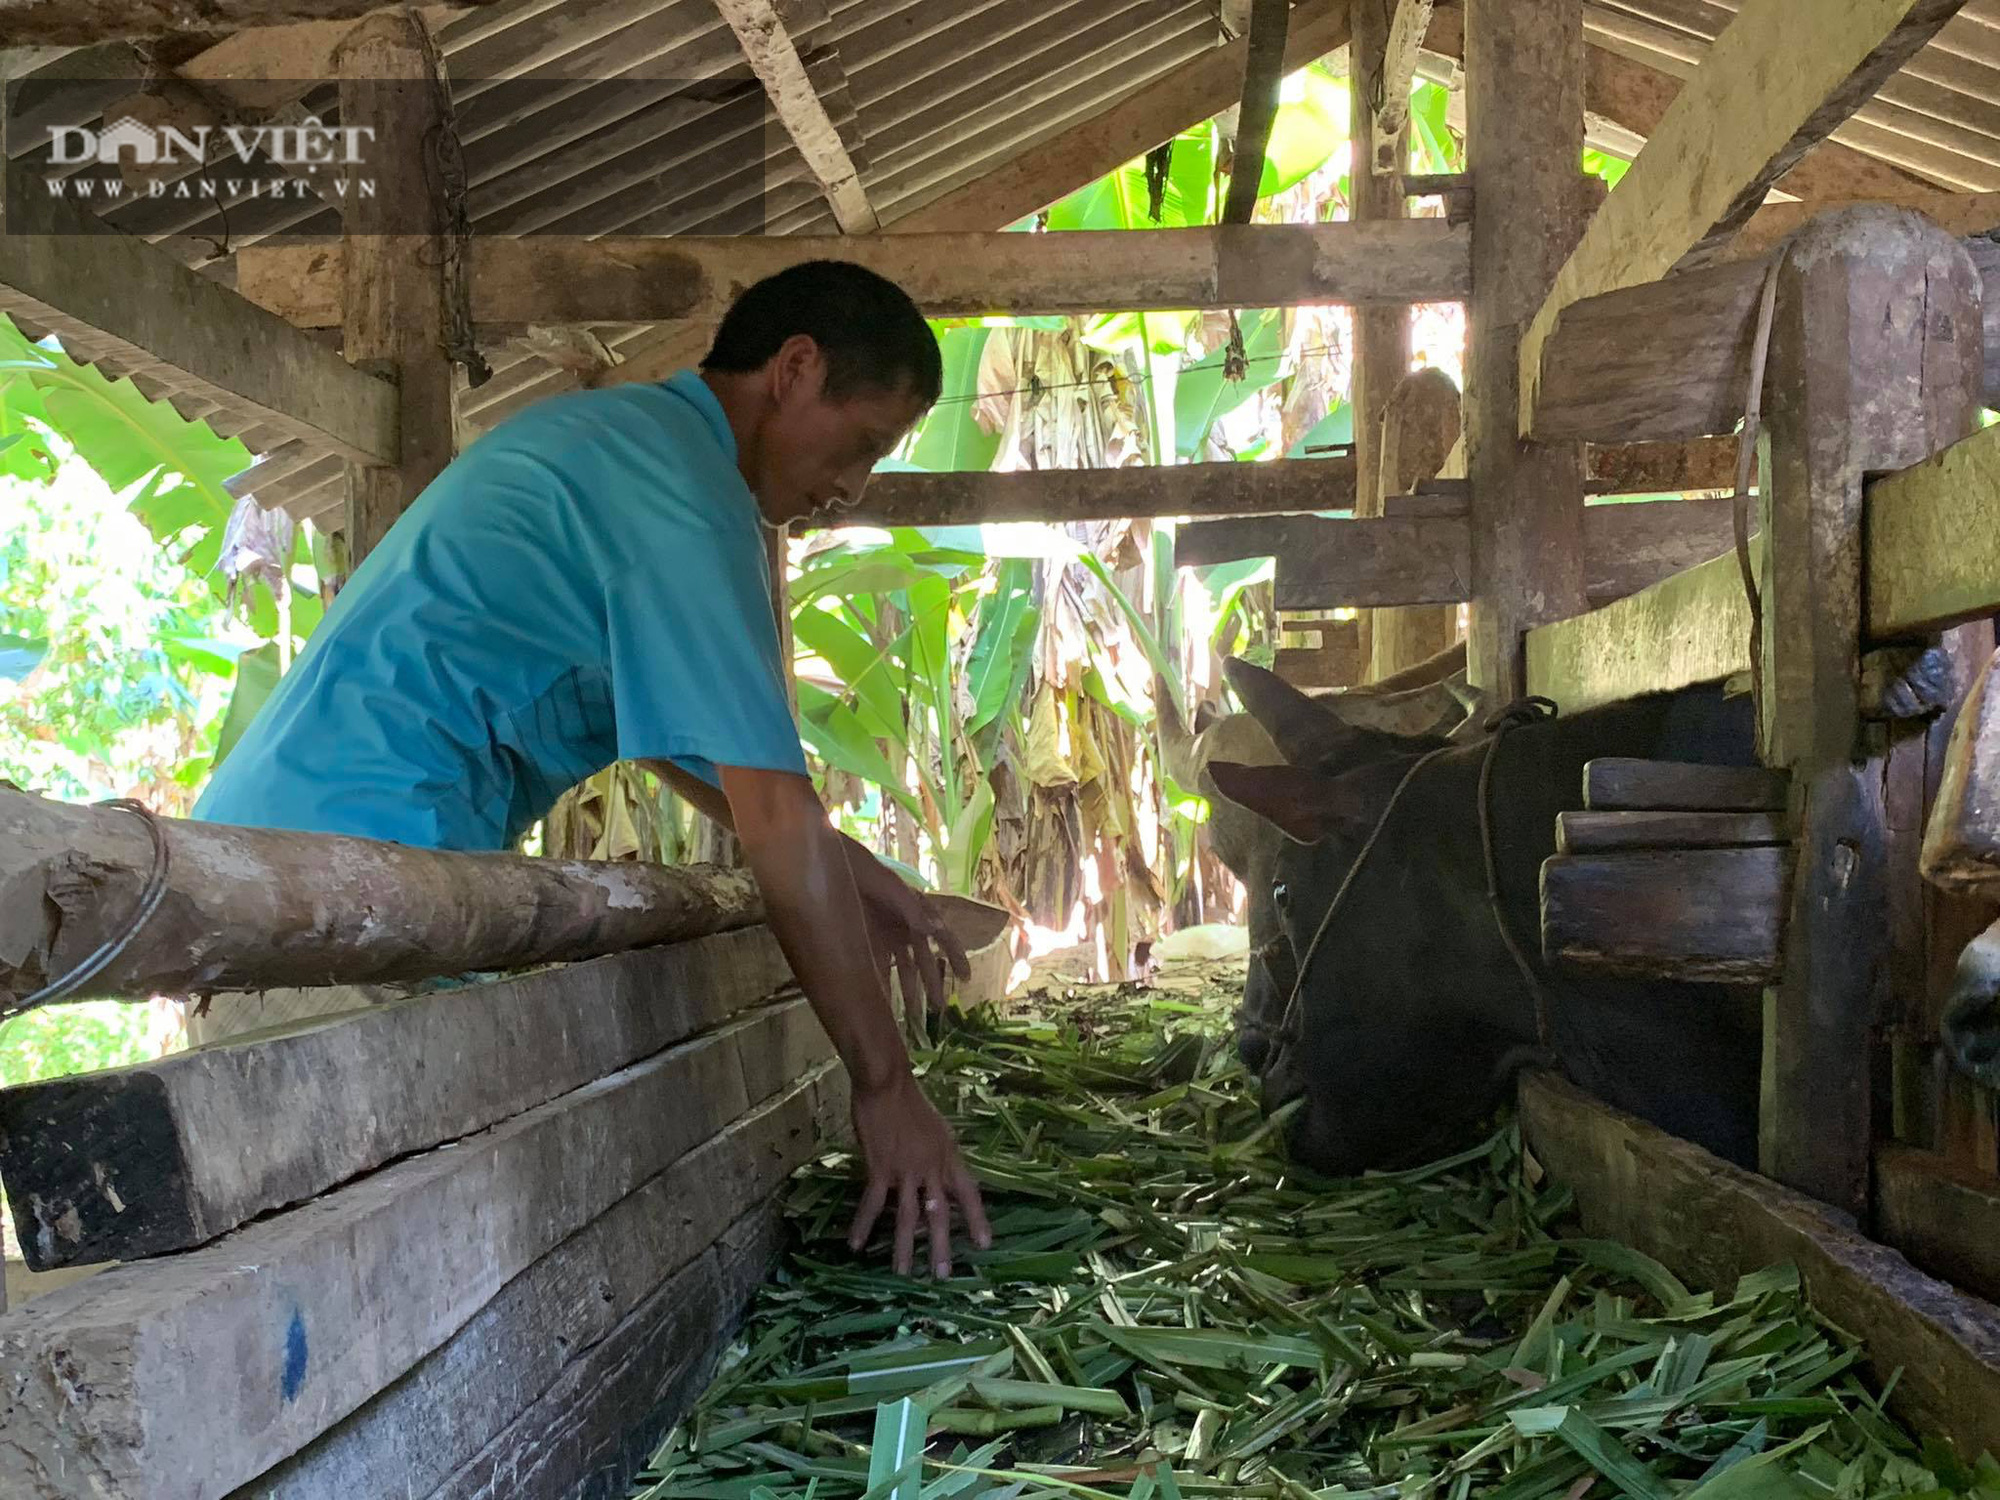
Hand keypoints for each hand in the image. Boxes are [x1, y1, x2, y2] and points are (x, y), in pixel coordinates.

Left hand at [842, 839, 970, 1016]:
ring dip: (908, 989)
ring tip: (913, 1014)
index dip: (956, 957)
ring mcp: (885, 936)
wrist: (831, 865)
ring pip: (902, 968)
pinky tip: (882, 1004)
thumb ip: (912, 908)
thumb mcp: (890, 886)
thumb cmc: (864, 870)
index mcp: (916, 911)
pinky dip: (881, 985)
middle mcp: (904, 927)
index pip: (943, 937)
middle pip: (923, 960)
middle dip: (932, 984)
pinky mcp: (866, 941)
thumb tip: (937, 930)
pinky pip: (878, 967)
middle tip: (939, 1010)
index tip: (966, 979)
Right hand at [848, 1070, 991, 1277]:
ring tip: (904, 1273)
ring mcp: (906, 1170)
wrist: (887, 1083)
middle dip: (942, 1245)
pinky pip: (872, 1204)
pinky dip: (862, 1225)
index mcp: (949, 1156)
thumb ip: (940, 1156)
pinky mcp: (880, 1169)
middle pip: (940, 1213)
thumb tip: (941, 1179)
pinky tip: (855, 1244)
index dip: (977, 1218)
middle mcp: (932, 1168)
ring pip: (907, 1217)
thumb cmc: (910, 1102)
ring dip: (904, 1248)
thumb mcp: (938, 1129)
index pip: (969, 1193)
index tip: (985, 1244)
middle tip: (943, 1274)